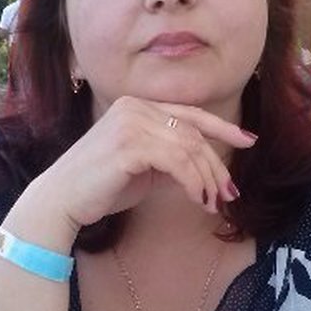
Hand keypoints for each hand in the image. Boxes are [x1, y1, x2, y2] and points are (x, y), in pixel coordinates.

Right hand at [36, 96, 255, 228]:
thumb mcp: (143, 167)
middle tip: (230, 193)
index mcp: (137, 106)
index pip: (190, 114)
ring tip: (214, 203)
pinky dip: (194, 182)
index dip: (222, 127)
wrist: (61, 201)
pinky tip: (198, 200)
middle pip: (194, 133)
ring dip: (208, 179)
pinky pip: (178, 161)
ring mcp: (131, 122)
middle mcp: (135, 107)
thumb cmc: (100, 188)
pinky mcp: (130, 144)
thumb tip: (201, 167)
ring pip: (190, 147)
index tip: (248, 140)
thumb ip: (169, 158)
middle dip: (217, 165)